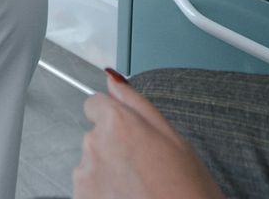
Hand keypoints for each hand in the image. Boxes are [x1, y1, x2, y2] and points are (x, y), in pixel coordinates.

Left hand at [73, 69, 222, 198]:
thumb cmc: (187, 190)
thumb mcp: (174, 139)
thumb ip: (137, 104)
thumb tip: (113, 80)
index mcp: (118, 123)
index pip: (95, 103)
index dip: (114, 118)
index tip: (129, 134)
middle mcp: (95, 145)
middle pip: (95, 135)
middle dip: (114, 146)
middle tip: (144, 167)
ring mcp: (85, 175)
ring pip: (91, 163)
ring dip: (108, 171)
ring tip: (138, 187)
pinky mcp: (81, 197)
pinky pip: (88, 188)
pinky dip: (102, 193)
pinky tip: (128, 198)